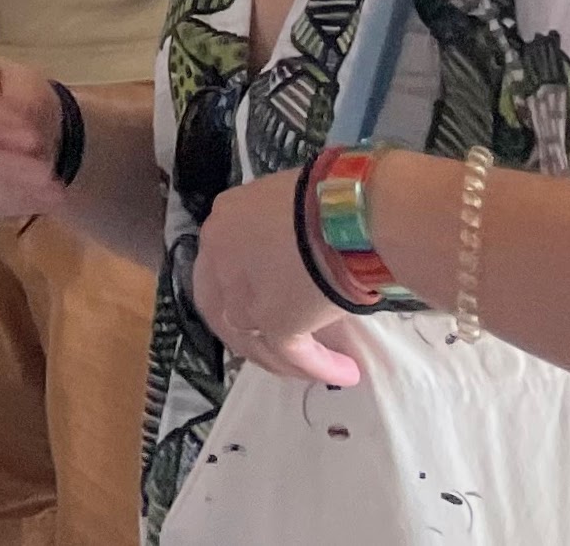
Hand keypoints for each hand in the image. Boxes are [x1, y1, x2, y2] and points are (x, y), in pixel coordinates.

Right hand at [0, 62, 77, 226]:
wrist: (27, 126)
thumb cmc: (21, 96)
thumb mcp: (28, 85)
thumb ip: (23, 104)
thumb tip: (25, 132)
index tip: (34, 139)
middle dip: (5, 165)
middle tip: (47, 174)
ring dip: (16, 189)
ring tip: (55, 190)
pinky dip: (18, 202)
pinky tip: (46, 200)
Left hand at [189, 170, 367, 389]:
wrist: (353, 213)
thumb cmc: (333, 197)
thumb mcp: (288, 204)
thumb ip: (276, 230)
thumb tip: (298, 251)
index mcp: (224, 221)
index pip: (217, 265)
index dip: (237, 290)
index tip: (265, 304)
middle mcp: (221, 257)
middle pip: (219, 308)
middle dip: (245, 333)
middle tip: (277, 350)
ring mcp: (243, 292)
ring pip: (252, 339)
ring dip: (286, 359)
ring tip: (323, 367)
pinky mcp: (274, 322)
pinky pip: (293, 354)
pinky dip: (319, 366)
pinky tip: (345, 372)